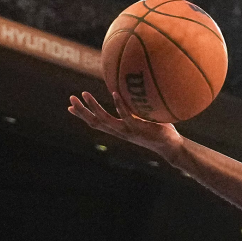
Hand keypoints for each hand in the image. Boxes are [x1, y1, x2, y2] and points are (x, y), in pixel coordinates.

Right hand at [68, 91, 183, 157]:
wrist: (171, 146)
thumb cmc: (159, 130)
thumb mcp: (142, 119)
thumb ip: (135, 110)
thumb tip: (133, 95)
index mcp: (119, 130)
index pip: (96, 123)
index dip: (83, 116)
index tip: (69, 107)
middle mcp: (120, 132)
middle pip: (95, 122)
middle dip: (81, 111)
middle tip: (70, 98)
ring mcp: (128, 131)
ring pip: (106, 120)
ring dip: (93, 107)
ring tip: (84, 94)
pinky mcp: (139, 129)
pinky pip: (126, 116)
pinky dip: (119, 105)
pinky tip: (114, 94)